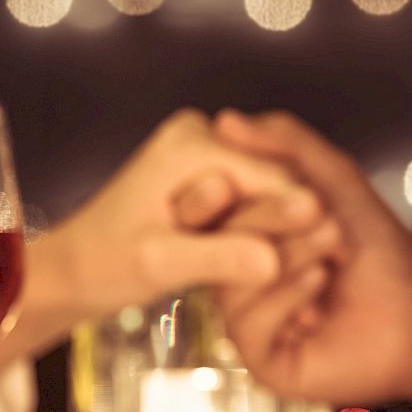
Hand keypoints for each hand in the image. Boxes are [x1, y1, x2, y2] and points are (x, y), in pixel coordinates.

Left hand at [0, 108, 322, 359]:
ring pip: (269, 197)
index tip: (338, 254)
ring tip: (308, 276)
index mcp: (191, 142)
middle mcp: (201, 135)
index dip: (303, 218)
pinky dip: (263, 238)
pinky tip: (280, 271)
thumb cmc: (104, 266)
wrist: (72, 272)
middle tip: (327, 268)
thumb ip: (219, 259)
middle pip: (275, 183)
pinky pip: (253, 206)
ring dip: (280, 236)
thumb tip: (276, 263)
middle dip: (291, 228)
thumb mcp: (160, 265)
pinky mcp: (208, 178)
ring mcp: (205, 155)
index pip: (272, 177)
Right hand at [210, 109, 411, 409]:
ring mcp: (249, 322)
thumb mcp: (332, 179)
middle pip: (218, 242)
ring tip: (333, 244)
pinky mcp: (265, 361)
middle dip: (272, 217)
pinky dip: (285, 296)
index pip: (209, 208)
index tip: (277, 178)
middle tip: (320, 210)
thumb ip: (284, 144)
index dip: (235, 188)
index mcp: (243, 238)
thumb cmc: (378, 247)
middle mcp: (237, 279)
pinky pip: (248, 326)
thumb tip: (224, 120)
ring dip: (287, 253)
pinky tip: (320, 280)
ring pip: (232, 283)